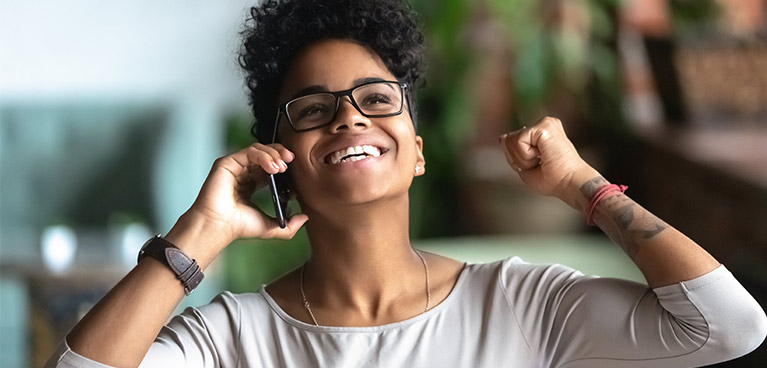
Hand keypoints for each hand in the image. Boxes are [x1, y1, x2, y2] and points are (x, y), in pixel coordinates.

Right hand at [183, 142, 308, 245]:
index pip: (270, 164)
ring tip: (282, 167)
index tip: (294, 170)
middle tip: (291, 160)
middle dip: (280, 153)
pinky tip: (273, 167)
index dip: (283, 163)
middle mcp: (243, 172)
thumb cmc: (239, 227)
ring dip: (273, 154)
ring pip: (258, 149)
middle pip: (265, 152)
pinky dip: (264, 156)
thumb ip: (290, 225)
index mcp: (252, 183)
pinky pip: (249, 152)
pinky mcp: (227, 163)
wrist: (220, 227)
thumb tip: (306, 218)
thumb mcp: (272, 227)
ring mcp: (235, 166)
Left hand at [499, 117, 600, 208]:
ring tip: (543, 162)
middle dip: (519, 159)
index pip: (513, 141)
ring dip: (523, 159)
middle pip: (510, 140)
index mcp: (542, 134)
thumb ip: (513, 151)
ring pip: (512, 140)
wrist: (570, 183)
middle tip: (540, 165)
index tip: (538, 166)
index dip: (518, 159)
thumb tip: (503, 137)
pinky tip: (543, 156)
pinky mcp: (544, 126)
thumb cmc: (554, 180)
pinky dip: (526, 156)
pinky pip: (518, 141)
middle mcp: (545, 124)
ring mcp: (545, 123)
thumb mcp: (525, 166)